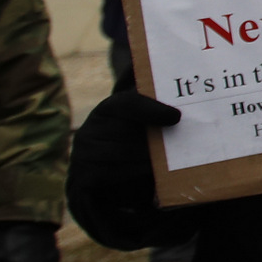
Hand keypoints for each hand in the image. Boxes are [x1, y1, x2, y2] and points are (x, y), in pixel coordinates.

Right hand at [69, 90, 181, 214]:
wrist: (111, 182)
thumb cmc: (135, 145)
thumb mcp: (143, 125)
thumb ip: (153, 106)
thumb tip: (162, 80)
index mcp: (107, 110)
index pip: (127, 102)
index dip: (151, 109)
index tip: (176, 117)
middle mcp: (90, 130)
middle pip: (125, 129)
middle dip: (153, 137)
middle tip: (178, 142)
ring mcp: (83, 154)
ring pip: (119, 152)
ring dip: (147, 156)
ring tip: (168, 159)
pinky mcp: (84, 177)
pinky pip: (110, 173)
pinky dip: (133, 172)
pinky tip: (151, 171)